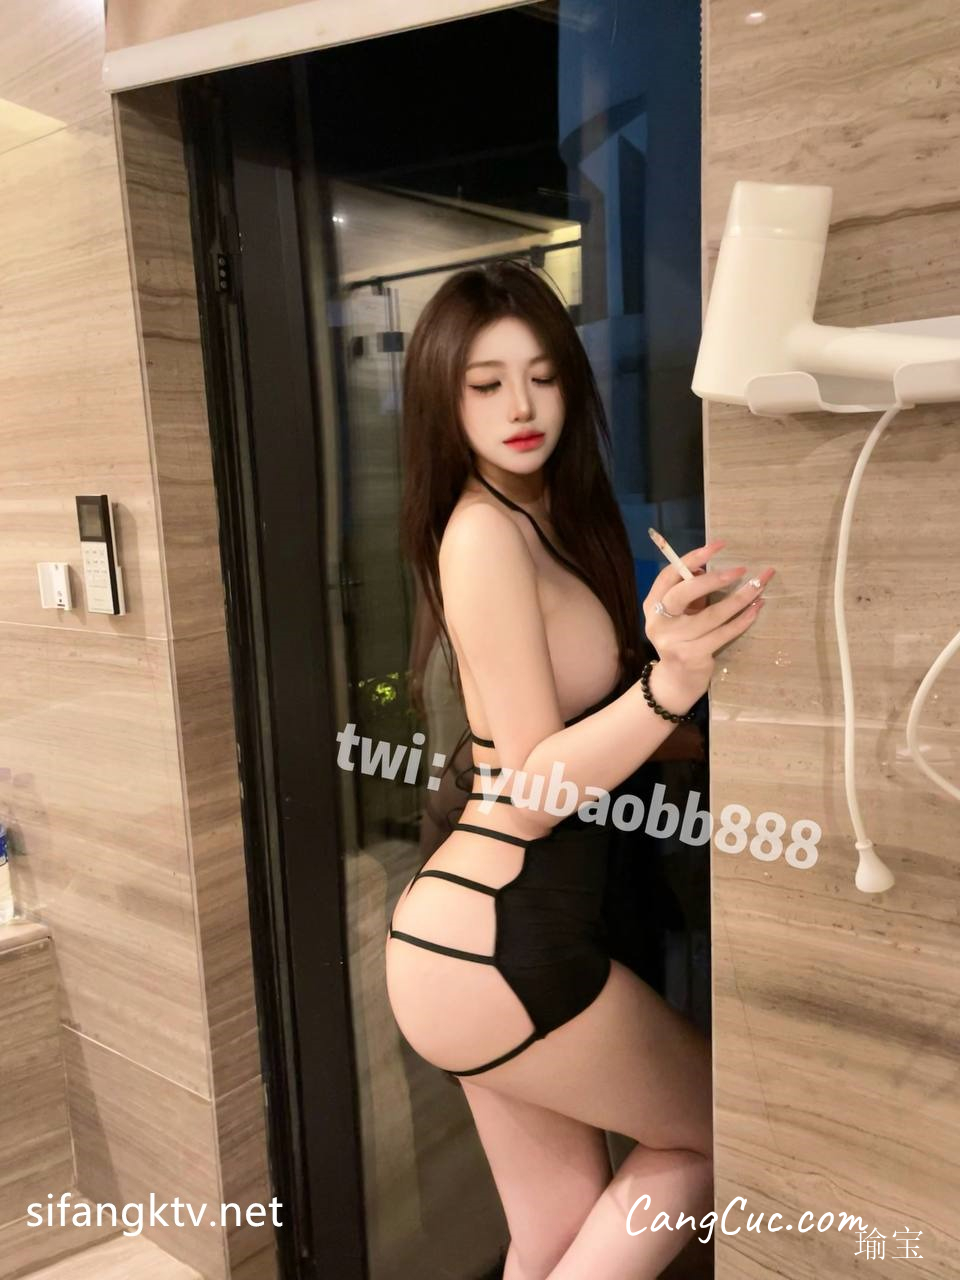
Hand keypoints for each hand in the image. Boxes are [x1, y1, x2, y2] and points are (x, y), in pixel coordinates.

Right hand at [642, 539, 774, 711]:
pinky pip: (723, 633)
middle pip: (685, 592)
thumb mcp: (681, 614)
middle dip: (715, 578)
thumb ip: (690, 593)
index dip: (693, 558)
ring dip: (740, 598)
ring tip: (759, 586)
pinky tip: (756, 609)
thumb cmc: (683, 639)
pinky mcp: (692, 656)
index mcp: (653, 605)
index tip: (718, 546)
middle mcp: (658, 622)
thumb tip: (711, 566)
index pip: (669, 575)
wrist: (676, 681)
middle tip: (741, 570)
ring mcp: (674, 641)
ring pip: (712, 615)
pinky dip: (743, 620)